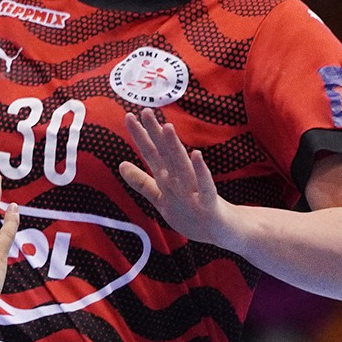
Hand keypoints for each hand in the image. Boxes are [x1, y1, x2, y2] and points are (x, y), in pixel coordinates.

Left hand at [120, 107, 235, 246]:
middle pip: (165, 155)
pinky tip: (197, 156)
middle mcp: (180, 179)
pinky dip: (201, 172)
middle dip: (155, 134)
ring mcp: (194, 190)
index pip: (151, 154)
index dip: (140, 137)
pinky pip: (205, 187)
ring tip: (167, 127)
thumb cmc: (190, 211)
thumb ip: (142, 182)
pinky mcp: (208, 203)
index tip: (128, 116)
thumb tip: (121, 165)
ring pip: (182, 167)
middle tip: (145, 111)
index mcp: (168, 178)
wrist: (221, 231)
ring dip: (174, 147)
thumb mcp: (161, 198)